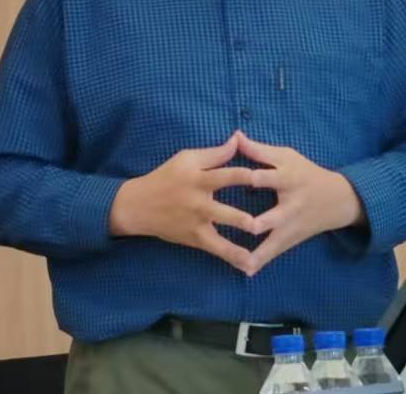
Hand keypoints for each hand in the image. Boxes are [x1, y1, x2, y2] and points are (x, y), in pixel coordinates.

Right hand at [108, 133, 259, 273]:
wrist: (139, 206)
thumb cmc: (166, 177)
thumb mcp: (187, 159)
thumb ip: (215, 153)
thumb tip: (238, 139)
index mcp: (199, 180)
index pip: (226, 176)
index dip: (246, 176)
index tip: (266, 177)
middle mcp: (198, 204)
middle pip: (223, 212)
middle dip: (241, 218)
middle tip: (261, 223)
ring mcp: (197, 224)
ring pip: (220, 237)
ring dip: (238, 246)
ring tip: (257, 254)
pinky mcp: (196, 239)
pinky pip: (216, 250)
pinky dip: (232, 258)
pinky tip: (249, 265)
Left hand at [237, 130, 365, 275]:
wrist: (336, 199)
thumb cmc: (305, 173)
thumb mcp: (286, 156)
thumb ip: (258, 150)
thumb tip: (234, 135)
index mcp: (288, 179)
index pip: (270, 177)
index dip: (255, 177)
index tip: (239, 178)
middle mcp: (290, 205)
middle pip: (275, 216)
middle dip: (261, 222)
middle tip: (247, 227)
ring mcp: (290, 226)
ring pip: (274, 242)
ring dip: (259, 253)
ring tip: (240, 261)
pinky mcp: (290, 240)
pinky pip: (273, 253)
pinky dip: (261, 262)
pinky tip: (246, 271)